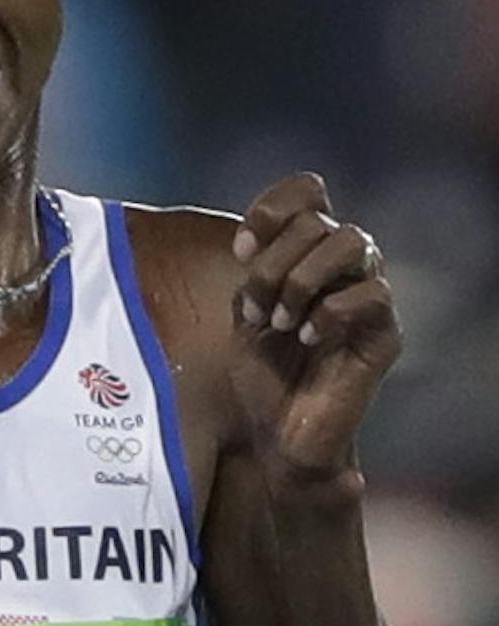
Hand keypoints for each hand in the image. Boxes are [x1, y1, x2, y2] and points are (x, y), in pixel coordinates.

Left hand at [228, 173, 400, 491]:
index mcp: (306, 251)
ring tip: (279, 320)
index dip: (272, 208)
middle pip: (318, 220)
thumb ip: (252, 270)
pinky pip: (370, 294)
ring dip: (302, 279)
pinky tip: (304, 338)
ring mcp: (366, 295)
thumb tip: (250, 242)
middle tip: (255, 307)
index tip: (240, 251)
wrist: (279, 433)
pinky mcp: (384, 332)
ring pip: (353, 242)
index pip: (308, 191)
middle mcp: (342, 265)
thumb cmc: (262, 371)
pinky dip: (328, 312)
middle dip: (273, 262)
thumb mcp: (243, 309)